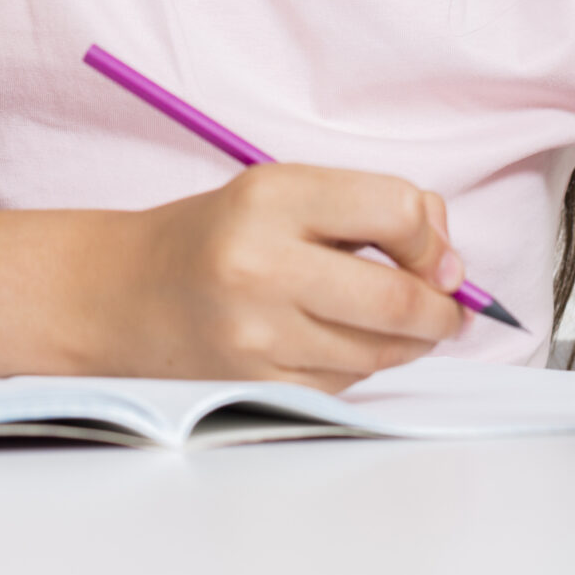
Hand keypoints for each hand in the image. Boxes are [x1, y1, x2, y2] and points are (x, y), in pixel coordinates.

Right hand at [88, 165, 471, 390]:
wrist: (123, 294)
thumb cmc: (217, 236)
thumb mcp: (281, 191)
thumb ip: (369, 209)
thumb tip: (451, 263)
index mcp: (271, 196)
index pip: (397, 210)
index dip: (432, 237)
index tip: (433, 250)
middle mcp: (261, 265)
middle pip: (399, 299)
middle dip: (442, 309)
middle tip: (448, 307)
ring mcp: (256, 333)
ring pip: (380, 351)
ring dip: (408, 341)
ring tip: (393, 321)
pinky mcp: (255, 382)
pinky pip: (345, 382)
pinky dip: (361, 364)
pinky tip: (336, 340)